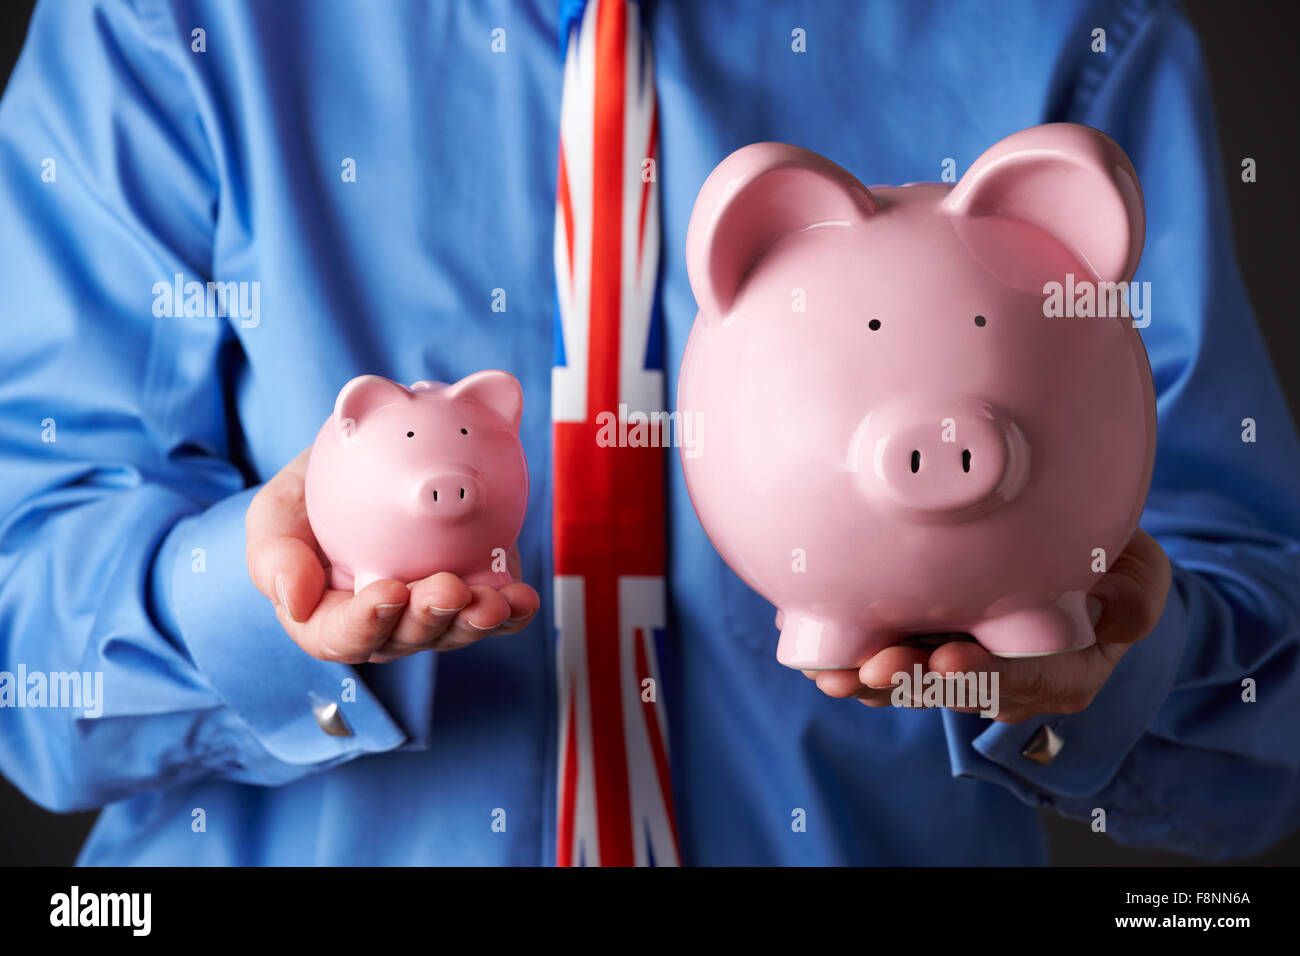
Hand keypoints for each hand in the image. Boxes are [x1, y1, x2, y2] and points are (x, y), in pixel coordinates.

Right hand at [246, 448, 539, 663]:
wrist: (371, 459)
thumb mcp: (276, 512)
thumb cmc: (313, 494)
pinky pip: (495, 614)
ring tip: (495, 601)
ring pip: (453, 632)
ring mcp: (431, 614)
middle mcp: (384, 626)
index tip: (388, 591)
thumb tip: (292, 600)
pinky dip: (512, 611)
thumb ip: (273, 554)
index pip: (339, 638)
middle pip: (405, 640)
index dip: (364, 625)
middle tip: (450, 589)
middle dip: (430, 621)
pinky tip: (523, 598)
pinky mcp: (473, 595)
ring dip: (476, 622)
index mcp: (328, 617)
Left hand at [807, 528, 1171, 722]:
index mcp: (1062, 671)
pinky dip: (852, 649)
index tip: (948, 661)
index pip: (1023, 679)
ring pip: (910, 680)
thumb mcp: (1140, 579)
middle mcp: (1004, 680)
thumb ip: (1134, 600)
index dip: (984, 674)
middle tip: (872, 668)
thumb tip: (1117, 616)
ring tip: (830, 671)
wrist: (1080, 566)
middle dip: (909, 681)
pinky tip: (815, 643)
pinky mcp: (925, 646)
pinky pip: (887, 655)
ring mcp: (960, 665)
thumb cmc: (1110, 571)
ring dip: (867, 677)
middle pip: (953, 688)